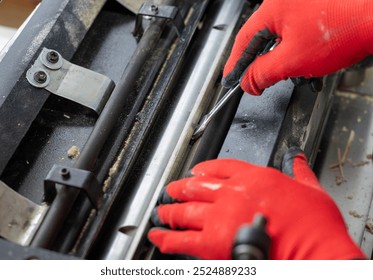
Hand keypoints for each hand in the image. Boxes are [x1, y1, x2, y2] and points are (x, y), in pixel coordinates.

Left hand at [148, 148, 364, 259]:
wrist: (315, 253)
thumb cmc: (315, 227)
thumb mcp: (311, 190)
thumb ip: (298, 173)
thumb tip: (297, 159)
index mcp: (253, 178)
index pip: (221, 167)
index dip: (204, 169)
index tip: (196, 171)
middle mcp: (232, 193)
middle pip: (197, 186)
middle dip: (181, 188)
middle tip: (172, 189)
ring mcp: (219, 217)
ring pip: (185, 210)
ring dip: (170, 210)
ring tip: (162, 211)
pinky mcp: (212, 243)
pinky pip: (181, 239)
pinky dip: (166, 238)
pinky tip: (157, 237)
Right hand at [222, 0, 372, 94]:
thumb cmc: (345, 27)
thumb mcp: (293, 60)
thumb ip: (263, 73)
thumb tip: (248, 82)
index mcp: (273, 8)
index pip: (243, 41)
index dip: (235, 65)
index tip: (230, 80)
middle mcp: (285, 1)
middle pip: (261, 39)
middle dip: (261, 64)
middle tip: (257, 84)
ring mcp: (302, 4)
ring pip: (281, 38)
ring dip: (284, 61)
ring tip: (294, 76)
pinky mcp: (317, 10)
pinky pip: (298, 34)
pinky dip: (298, 52)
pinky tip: (309, 65)